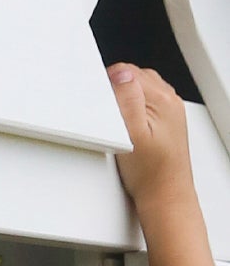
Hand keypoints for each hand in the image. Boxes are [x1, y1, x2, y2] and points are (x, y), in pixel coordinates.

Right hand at [114, 63, 194, 212]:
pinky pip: (147, 100)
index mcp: (161, 100)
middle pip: (135, 76)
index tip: (96, 101)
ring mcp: (169, 110)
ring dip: (124, 95)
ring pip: (141, 86)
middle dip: (114, 87)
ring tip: (113, 117)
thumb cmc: (148, 172)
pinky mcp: (166, 120)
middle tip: (102, 111)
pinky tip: (126, 122)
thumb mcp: (131, 135)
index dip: (105, 82)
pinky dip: (133, 105)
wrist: (164, 193)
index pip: (128, 72)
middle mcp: (169, 101)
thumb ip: (126, 101)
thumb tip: (122, 74)